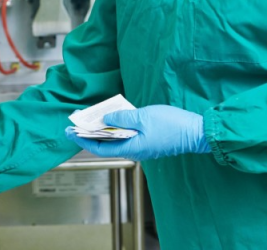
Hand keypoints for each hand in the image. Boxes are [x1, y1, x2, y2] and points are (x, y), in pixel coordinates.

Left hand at [65, 105, 210, 160]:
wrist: (197, 132)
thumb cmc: (172, 125)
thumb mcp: (143, 117)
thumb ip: (122, 117)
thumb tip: (105, 118)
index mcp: (131, 148)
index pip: (100, 147)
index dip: (83, 139)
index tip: (70, 131)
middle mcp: (135, 150)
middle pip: (107, 144)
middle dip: (91, 133)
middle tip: (78, 122)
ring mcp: (142, 146)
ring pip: (117, 139)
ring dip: (104, 129)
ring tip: (93, 117)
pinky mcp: (148, 141)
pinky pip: (127, 135)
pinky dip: (117, 127)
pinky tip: (114, 116)